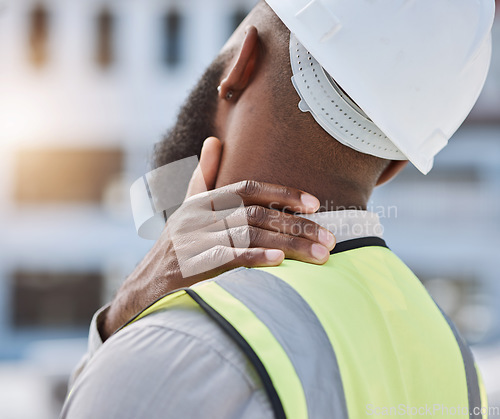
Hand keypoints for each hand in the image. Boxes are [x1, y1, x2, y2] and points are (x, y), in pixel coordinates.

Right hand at [101, 137, 334, 339]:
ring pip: (250, 235)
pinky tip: (280, 263)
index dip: (283, 193)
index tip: (315, 204)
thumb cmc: (177, 243)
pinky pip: (229, 258)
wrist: (147, 283)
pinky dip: (255, 258)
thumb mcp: (187, 207)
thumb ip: (204, 176)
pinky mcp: (193, 265)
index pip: (248, 188)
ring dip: (289, 244)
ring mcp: (196, 240)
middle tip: (330, 239)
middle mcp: (201, 216)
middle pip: (257, 215)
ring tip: (320, 254)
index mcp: (204, 201)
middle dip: (298, 226)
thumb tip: (214, 141)